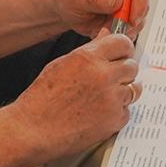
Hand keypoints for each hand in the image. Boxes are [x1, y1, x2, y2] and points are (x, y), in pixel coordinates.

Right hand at [8, 32, 140, 161]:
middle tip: (111, 79)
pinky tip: (99, 114)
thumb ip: (88, 51)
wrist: (32, 130)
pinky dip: (116, 113)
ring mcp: (111, 99)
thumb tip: (105, 36)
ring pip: (134, 89)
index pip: (122, 43)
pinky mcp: (114, 120)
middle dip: (124, 71)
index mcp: (89, 58)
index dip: (123, 49)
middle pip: (132, 66)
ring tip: (101, 98)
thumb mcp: (61, 65)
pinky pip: (126, 111)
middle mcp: (103, 75)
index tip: (122, 54)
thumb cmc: (41, 99)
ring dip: (122, 92)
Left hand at [50, 0, 150, 38]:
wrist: (62, 8)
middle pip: (143, 2)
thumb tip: (119, 0)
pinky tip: (104, 31)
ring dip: (124, 28)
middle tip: (115, 27)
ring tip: (104, 29)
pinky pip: (131, 27)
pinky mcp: (123, 15)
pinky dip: (120, 34)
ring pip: (139, 17)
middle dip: (132, 19)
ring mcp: (125, 1)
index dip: (140, 1)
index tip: (131, 19)